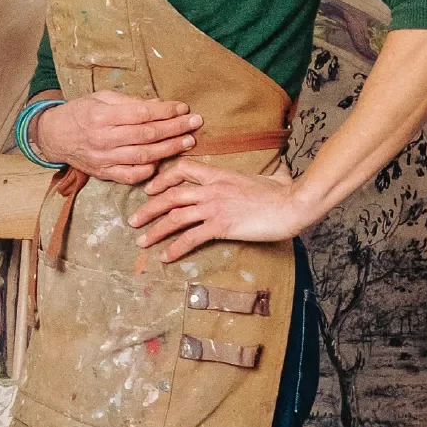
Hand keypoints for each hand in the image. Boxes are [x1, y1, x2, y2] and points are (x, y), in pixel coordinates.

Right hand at [36, 92, 200, 185]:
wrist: (55, 136)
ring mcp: (104, 159)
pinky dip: (149, 171)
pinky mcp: (103, 173)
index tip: (184, 108)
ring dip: (169, 150)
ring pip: (143, 157)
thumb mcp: (101, 98)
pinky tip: (163, 162)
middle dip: (175, 129)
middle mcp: (103, 138)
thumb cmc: (80, 112)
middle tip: (195, 124)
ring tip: (188, 142)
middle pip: (147, 135)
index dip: (166, 111)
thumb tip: (159, 105)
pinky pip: (131, 176)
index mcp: (102, 115)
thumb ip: (129, 102)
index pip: (142, 114)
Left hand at [128, 158, 305, 260]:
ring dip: (155, 230)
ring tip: (141, 241)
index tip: (150, 189)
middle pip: (170, 195)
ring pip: (175, 217)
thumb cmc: (284, 192)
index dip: (162, 178)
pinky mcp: (222, 225)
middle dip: (148, 208)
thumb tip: (279, 171)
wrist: (294, 204)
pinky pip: (191, 237)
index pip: (182, 169)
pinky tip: (165, 257)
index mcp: (219, 174)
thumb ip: (268, 173)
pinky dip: (175, 248)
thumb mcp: (271, 176)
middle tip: (133, 220)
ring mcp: (215, 206)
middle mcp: (212, 189)